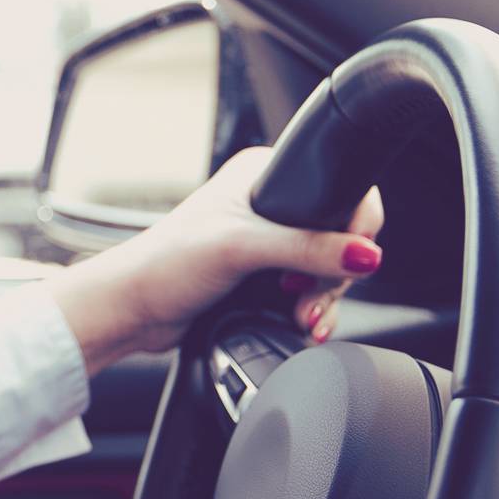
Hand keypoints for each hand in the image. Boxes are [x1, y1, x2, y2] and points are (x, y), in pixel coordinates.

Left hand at [45, 146, 383, 375]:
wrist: (133, 308)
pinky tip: (305, 324)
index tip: (349, 259)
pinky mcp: (265, 276)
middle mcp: (268, 204)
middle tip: (308, 298)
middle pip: (340, 238)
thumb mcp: (242, 248)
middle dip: (334, 276)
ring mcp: (268, 242)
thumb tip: (365, 255)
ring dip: (324, 299)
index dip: (354, 228)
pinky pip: (310, 293)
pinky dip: (314, 311)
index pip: (340, 190)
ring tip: (304, 317)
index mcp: (263, 174)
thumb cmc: (166, 263)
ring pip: (328, 270)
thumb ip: (307, 248)